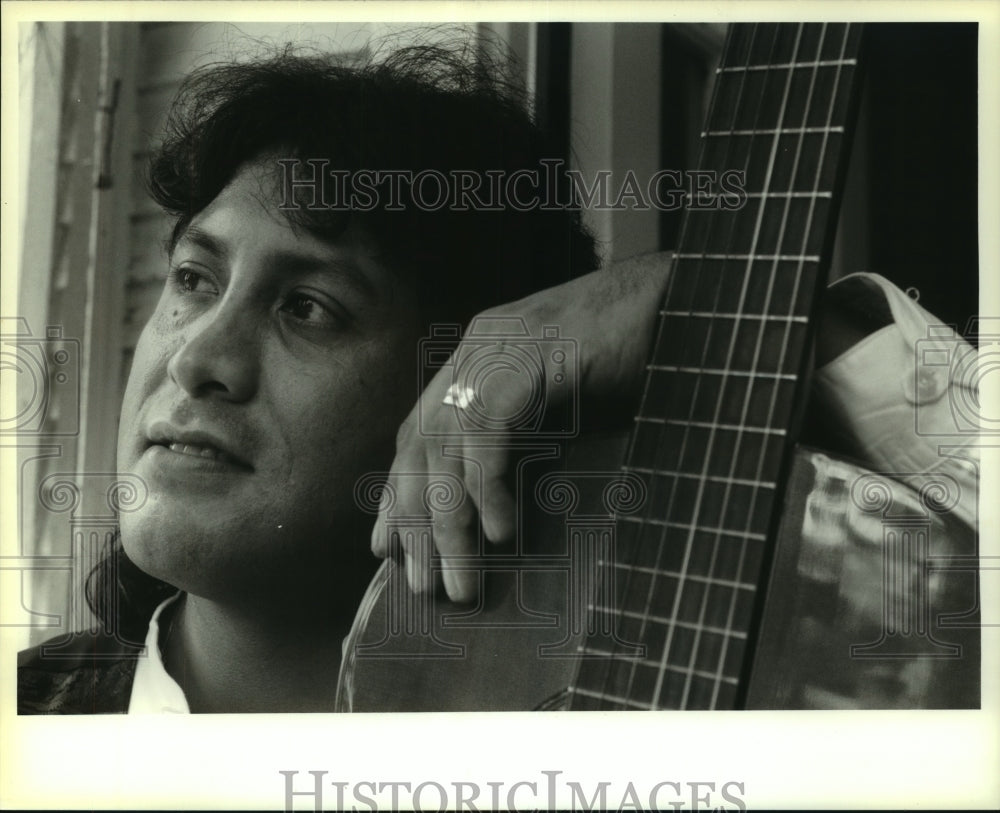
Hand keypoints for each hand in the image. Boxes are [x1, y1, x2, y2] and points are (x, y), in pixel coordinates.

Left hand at [370, 252, 671, 600]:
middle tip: (419, 583)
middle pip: (420, 445)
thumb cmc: (634, 354)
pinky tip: (500, 531)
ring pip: (446, 447)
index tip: (390, 546)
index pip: (418, 431)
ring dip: (448, 524)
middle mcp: (476, 350)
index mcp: (478, 357)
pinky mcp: (528, 357)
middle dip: (414, 519)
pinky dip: (488, 487)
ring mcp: (498, 348)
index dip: (400, 491)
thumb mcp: (566, 404)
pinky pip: (489, 432)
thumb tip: (498, 512)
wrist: (680, 299)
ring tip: (460, 583)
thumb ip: (527, 439)